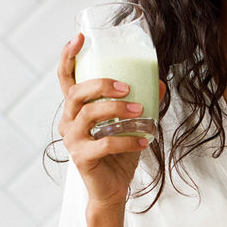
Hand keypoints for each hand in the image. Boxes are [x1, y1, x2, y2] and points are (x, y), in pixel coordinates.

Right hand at [57, 34, 163, 209]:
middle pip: (77, 93)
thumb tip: (160, 83)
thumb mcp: (132, 124)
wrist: (113, 189)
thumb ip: (142, 103)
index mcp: (76, 108)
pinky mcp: (81, 158)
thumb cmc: (119, 153)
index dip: (69, 56)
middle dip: (102, 84)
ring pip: (89, 115)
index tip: (81, 37)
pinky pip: (104, 143)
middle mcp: (69, 121)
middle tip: (128, 87)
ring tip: (141, 112)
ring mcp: (72, 140)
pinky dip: (128, 141)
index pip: (66, 77)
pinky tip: (144, 142)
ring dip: (118, 110)